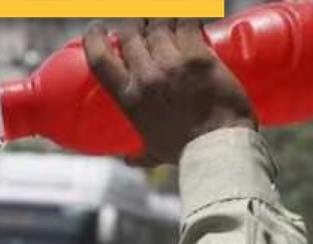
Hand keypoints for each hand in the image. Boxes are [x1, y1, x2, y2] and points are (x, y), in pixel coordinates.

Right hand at [84, 19, 255, 166]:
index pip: (100, 58)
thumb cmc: (185, 152)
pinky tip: (191, 16)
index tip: (97, 29)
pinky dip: (188, 15)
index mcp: (129, 98)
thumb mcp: (153, 153)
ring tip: (170, 22)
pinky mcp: (198, 56)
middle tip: (145, 27)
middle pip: (130, 32)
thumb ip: (139, 155)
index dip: (94, 37)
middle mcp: (146, 76)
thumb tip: (129, 159)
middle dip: (135, 24)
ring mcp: (172, 63)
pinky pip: (187, 21)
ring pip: (159, 22)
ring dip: (162, 18)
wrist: (218, 148)